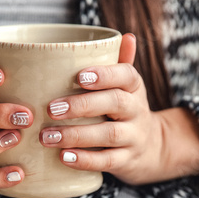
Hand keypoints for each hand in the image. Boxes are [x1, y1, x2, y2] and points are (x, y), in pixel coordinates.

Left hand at [40, 34, 198, 184]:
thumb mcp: (125, 88)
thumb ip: (120, 63)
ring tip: (48, 136)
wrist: (150, 148)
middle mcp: (137, 111)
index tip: (79, 76)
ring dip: (77, 135)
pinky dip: (85, 160)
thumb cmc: (124, 112)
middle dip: (83, 106)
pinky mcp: (127, 161)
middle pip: (115, 104)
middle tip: (51, 109)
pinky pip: (108, 161)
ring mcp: (134, 138)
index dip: (105, 75)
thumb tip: (126, 36)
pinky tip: (64, 157)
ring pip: (110, 135)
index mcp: (134, 88)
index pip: (126, 76)